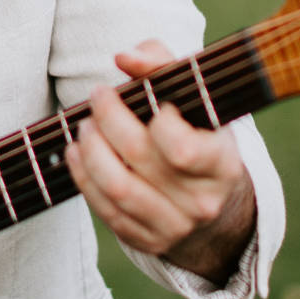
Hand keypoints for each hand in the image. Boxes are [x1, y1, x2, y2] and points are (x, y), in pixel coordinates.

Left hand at [65, 40, 255, 283]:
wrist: (212, 200)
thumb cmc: (197, 133)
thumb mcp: (196, 97)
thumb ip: (163, 64)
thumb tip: (124, 57)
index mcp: (222, 163)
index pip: (183, 147)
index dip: (157, 118)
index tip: (141, 93)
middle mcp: (203, 200)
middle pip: (140, 157)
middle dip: (109, 119)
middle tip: (98, 96)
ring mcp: (176, 226)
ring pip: (119, 188)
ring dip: (91, 151)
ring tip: (84, 126)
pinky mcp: (148, 240)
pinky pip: (107, 211)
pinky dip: (84, 178)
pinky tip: (76, 153)